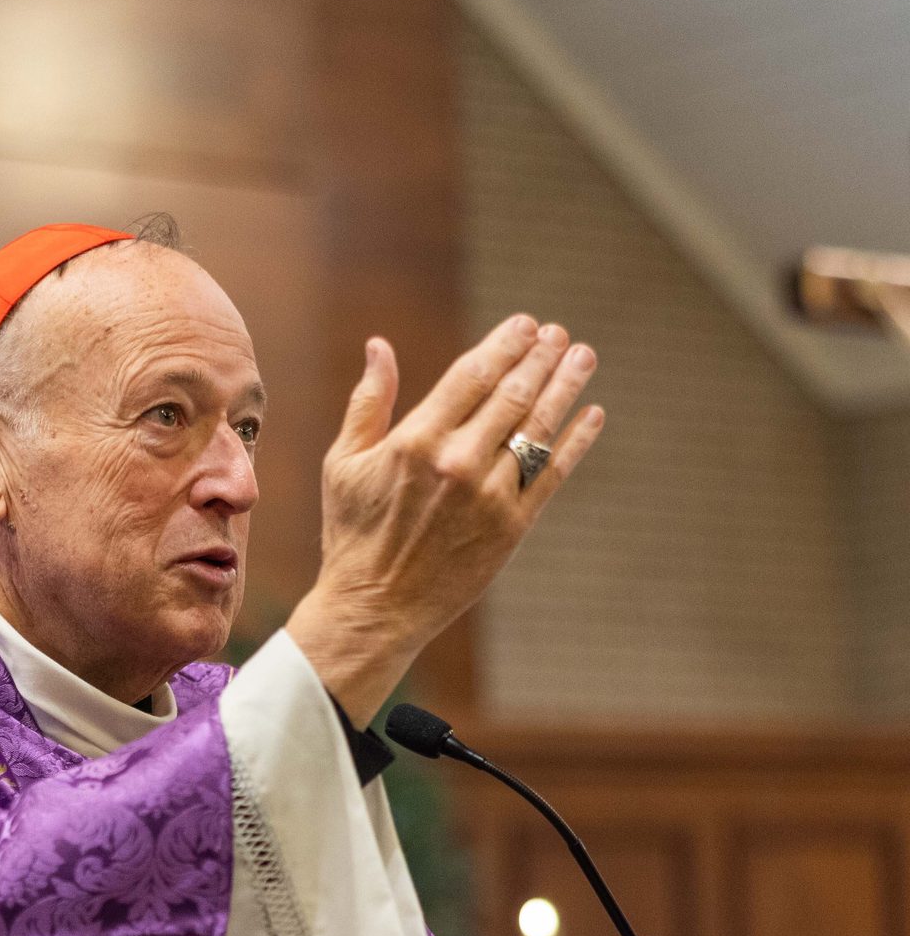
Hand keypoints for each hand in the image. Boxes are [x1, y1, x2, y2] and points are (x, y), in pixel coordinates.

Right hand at [286, 314, 603, 726]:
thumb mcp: (344, 464)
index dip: (505, 345)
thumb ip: (368, 402)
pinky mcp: (512, 528)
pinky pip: (553, 475)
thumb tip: (380, 346)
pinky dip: (576, 442)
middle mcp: (457, 463)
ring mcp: (489, 496)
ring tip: (582, 358)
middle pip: (513, 394)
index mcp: (415, 441)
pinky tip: (591, 415)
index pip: (473, 376)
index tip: (525, 325)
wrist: (374, 609)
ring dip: (565, 387)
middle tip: (558, 335)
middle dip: (540, 358)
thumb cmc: (353, 535)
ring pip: (538, 428)